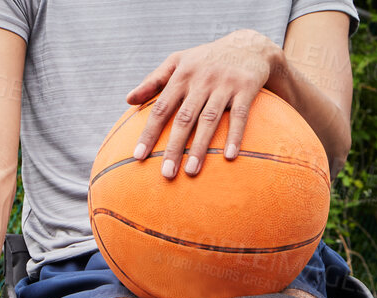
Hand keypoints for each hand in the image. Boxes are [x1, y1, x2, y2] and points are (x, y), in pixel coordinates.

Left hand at [126, 29, 280, 179]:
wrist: (248, 44)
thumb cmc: (205, 59)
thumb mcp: (178, 61)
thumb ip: (153, 80)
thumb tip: (128, 100)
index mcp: (181, 75)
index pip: (161, 108)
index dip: (149, 133)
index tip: (138, 156)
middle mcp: (201, 80)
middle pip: (184, 118)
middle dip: (174, 147)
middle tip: (166, 174)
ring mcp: (224, 84)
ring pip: (209, 120)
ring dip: (200, 147)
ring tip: (191, 172)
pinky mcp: (246, 88)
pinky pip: (240, 115)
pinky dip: (235, 136)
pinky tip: (229, 157)